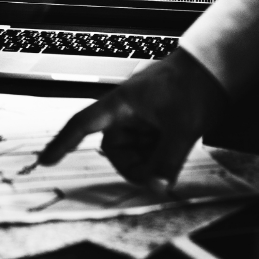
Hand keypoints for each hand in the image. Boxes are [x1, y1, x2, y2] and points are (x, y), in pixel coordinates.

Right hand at [37, 49, 229, 191]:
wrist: (214, 70)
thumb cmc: (193, 85)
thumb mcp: (182, 127)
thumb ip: (167, 160)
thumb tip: (156, 187)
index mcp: (120, 104)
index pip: (82, 124)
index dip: (62, 143)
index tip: (44, 160)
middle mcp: (124, 113)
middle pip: (114, 152)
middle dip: (136, 165)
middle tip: (161, 167)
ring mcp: (138, 121)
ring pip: (133, 155)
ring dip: (151, 159)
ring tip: (174, 141)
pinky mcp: (151, 127)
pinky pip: (146, 152)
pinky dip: (158, 155)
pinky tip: (175, 142)